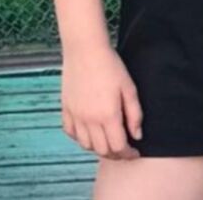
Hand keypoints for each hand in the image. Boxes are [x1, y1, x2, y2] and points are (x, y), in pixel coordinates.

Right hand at [61, 43, 142, 158]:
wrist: (85, 49)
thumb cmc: (110, 65)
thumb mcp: (129, 87)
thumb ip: (134, 114)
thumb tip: (136, 135)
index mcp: (108, 115)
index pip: (118, 147)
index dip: (128, 154)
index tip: (134, 152)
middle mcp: (90, 120)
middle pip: (102, 150)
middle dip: (115, 154)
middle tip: (123, 149)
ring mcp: (75, 115)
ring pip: (86, 145)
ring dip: (98, 148)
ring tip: (108, 141)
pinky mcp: (66, 109)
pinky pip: (71, 133)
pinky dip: (80, 138)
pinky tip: (89, 132)